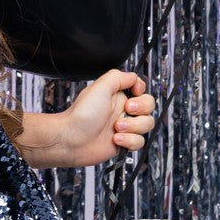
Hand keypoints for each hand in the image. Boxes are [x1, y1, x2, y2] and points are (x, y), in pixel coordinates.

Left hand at [15, 70, 155, 168]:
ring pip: (146, 125)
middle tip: (126, 110)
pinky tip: (115, 139)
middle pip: (148, 107)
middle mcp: (122, 110)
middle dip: (140, 109)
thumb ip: (118, 77)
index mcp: (117, 95)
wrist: (71, 140)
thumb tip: (134, 77)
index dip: (141, 91)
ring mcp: (124, 127)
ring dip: (133, 126)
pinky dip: (129, 141)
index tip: (134, 93)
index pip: (141, 90)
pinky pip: (139, 142)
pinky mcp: (123, 143)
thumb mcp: (100, 87)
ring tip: (116, 127)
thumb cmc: (81, 114)